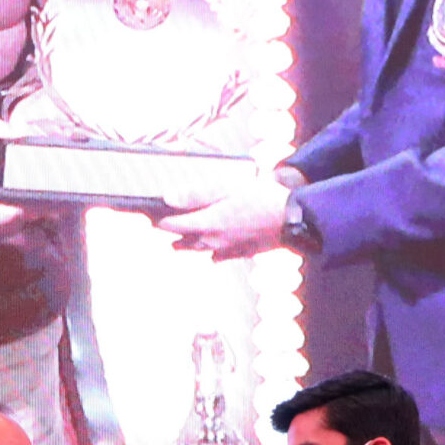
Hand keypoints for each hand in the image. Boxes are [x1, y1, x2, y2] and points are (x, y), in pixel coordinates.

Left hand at [154, 173, 292, 259]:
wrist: (294, 217)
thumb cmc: (262, 197)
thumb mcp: (227, 188)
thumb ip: (195, 194)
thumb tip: (167, 198)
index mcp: (208, 223)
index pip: (175, 224)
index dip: (160, 221)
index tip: (150, 217)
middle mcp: (215, 240)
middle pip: (186, 240)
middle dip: (172, 235)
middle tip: (161, 230)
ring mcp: (230, 248)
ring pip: (202, 249)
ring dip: (189, 245)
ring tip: (179, 244)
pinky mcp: (244, 251)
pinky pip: (223, 256)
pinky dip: (214, 253)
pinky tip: (214, 254)